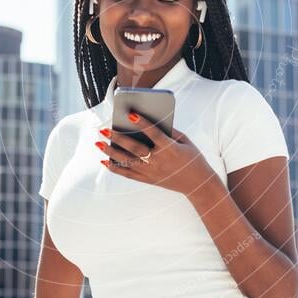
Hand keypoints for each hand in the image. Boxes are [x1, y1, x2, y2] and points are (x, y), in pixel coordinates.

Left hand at [95, 110, 214, 195]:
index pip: (154, 134)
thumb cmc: (193, 158)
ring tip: (99, 143)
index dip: (142, 123)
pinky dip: (115, 168)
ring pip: (128, 162)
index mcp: (170, 148)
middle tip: (105, 129)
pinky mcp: (148, 180)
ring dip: (111, 152)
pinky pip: (128, 174)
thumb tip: (152, 121)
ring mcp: (152, 172)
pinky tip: (105, 161)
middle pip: (135, 148)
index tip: (131, 113)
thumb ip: (170, 131)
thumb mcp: (186, 142)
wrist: (199, 184)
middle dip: (119, 138)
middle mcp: (159, 160)